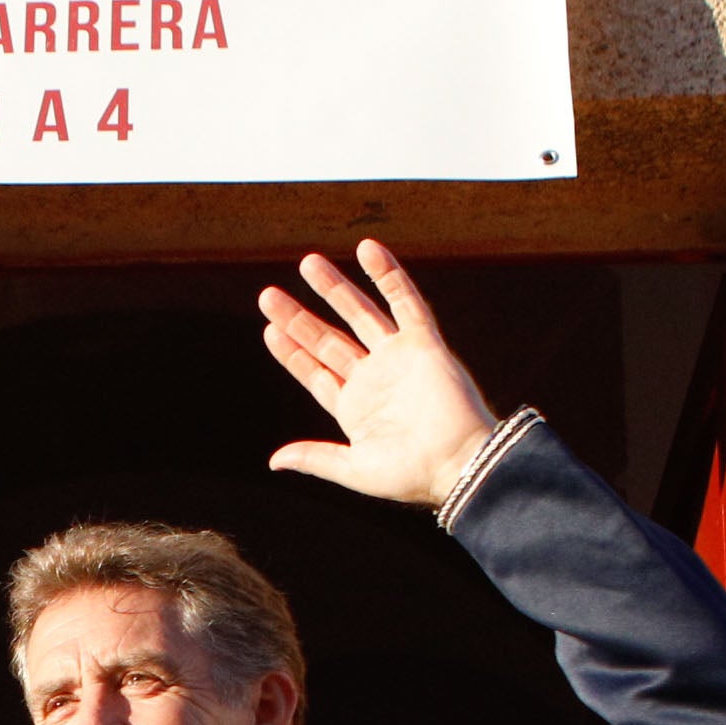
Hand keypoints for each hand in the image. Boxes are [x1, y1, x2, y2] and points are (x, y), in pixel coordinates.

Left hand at [259, 240, 504, 508]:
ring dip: (334, 289)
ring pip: (360, 314)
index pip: (316, 372)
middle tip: (267, 297)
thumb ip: (316, 458)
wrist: (458, 463)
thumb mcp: (354, 468)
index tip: (269, 330)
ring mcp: (397, 358)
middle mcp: (374, 378)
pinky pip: (405, 301)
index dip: (292, 352)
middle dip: (299, 318)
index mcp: (355, 407)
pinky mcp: (424, 343)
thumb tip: (276, 461)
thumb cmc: (410, 475)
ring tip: (307, 263)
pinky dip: (388, 274)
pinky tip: (368, 249)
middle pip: (329, 341)